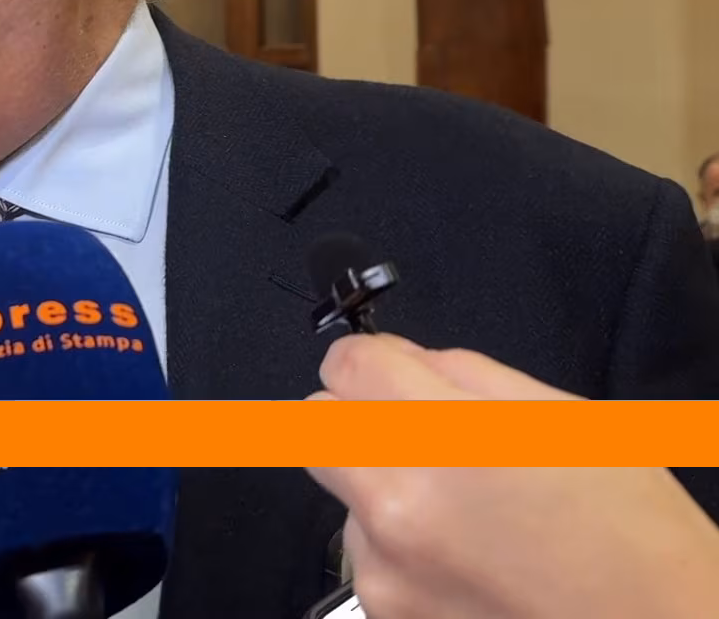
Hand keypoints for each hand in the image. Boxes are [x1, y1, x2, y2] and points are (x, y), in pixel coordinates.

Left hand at [306, 335, 718, 618]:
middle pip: (318, 424)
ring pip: (342, 494)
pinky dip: (400, 551)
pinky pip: (365, 556)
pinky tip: (465, 561)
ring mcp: (383, 564)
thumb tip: (405, 359)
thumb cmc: (633, 533)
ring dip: (383, 490)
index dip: (371, 362)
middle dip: (360, 418)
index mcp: (442, 435)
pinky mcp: (385, 610)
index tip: (391, 375)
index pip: (345, 364)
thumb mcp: (564, 418)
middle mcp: (395, 500)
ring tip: (465, 517)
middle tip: (419, 436)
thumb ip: (465, 376)